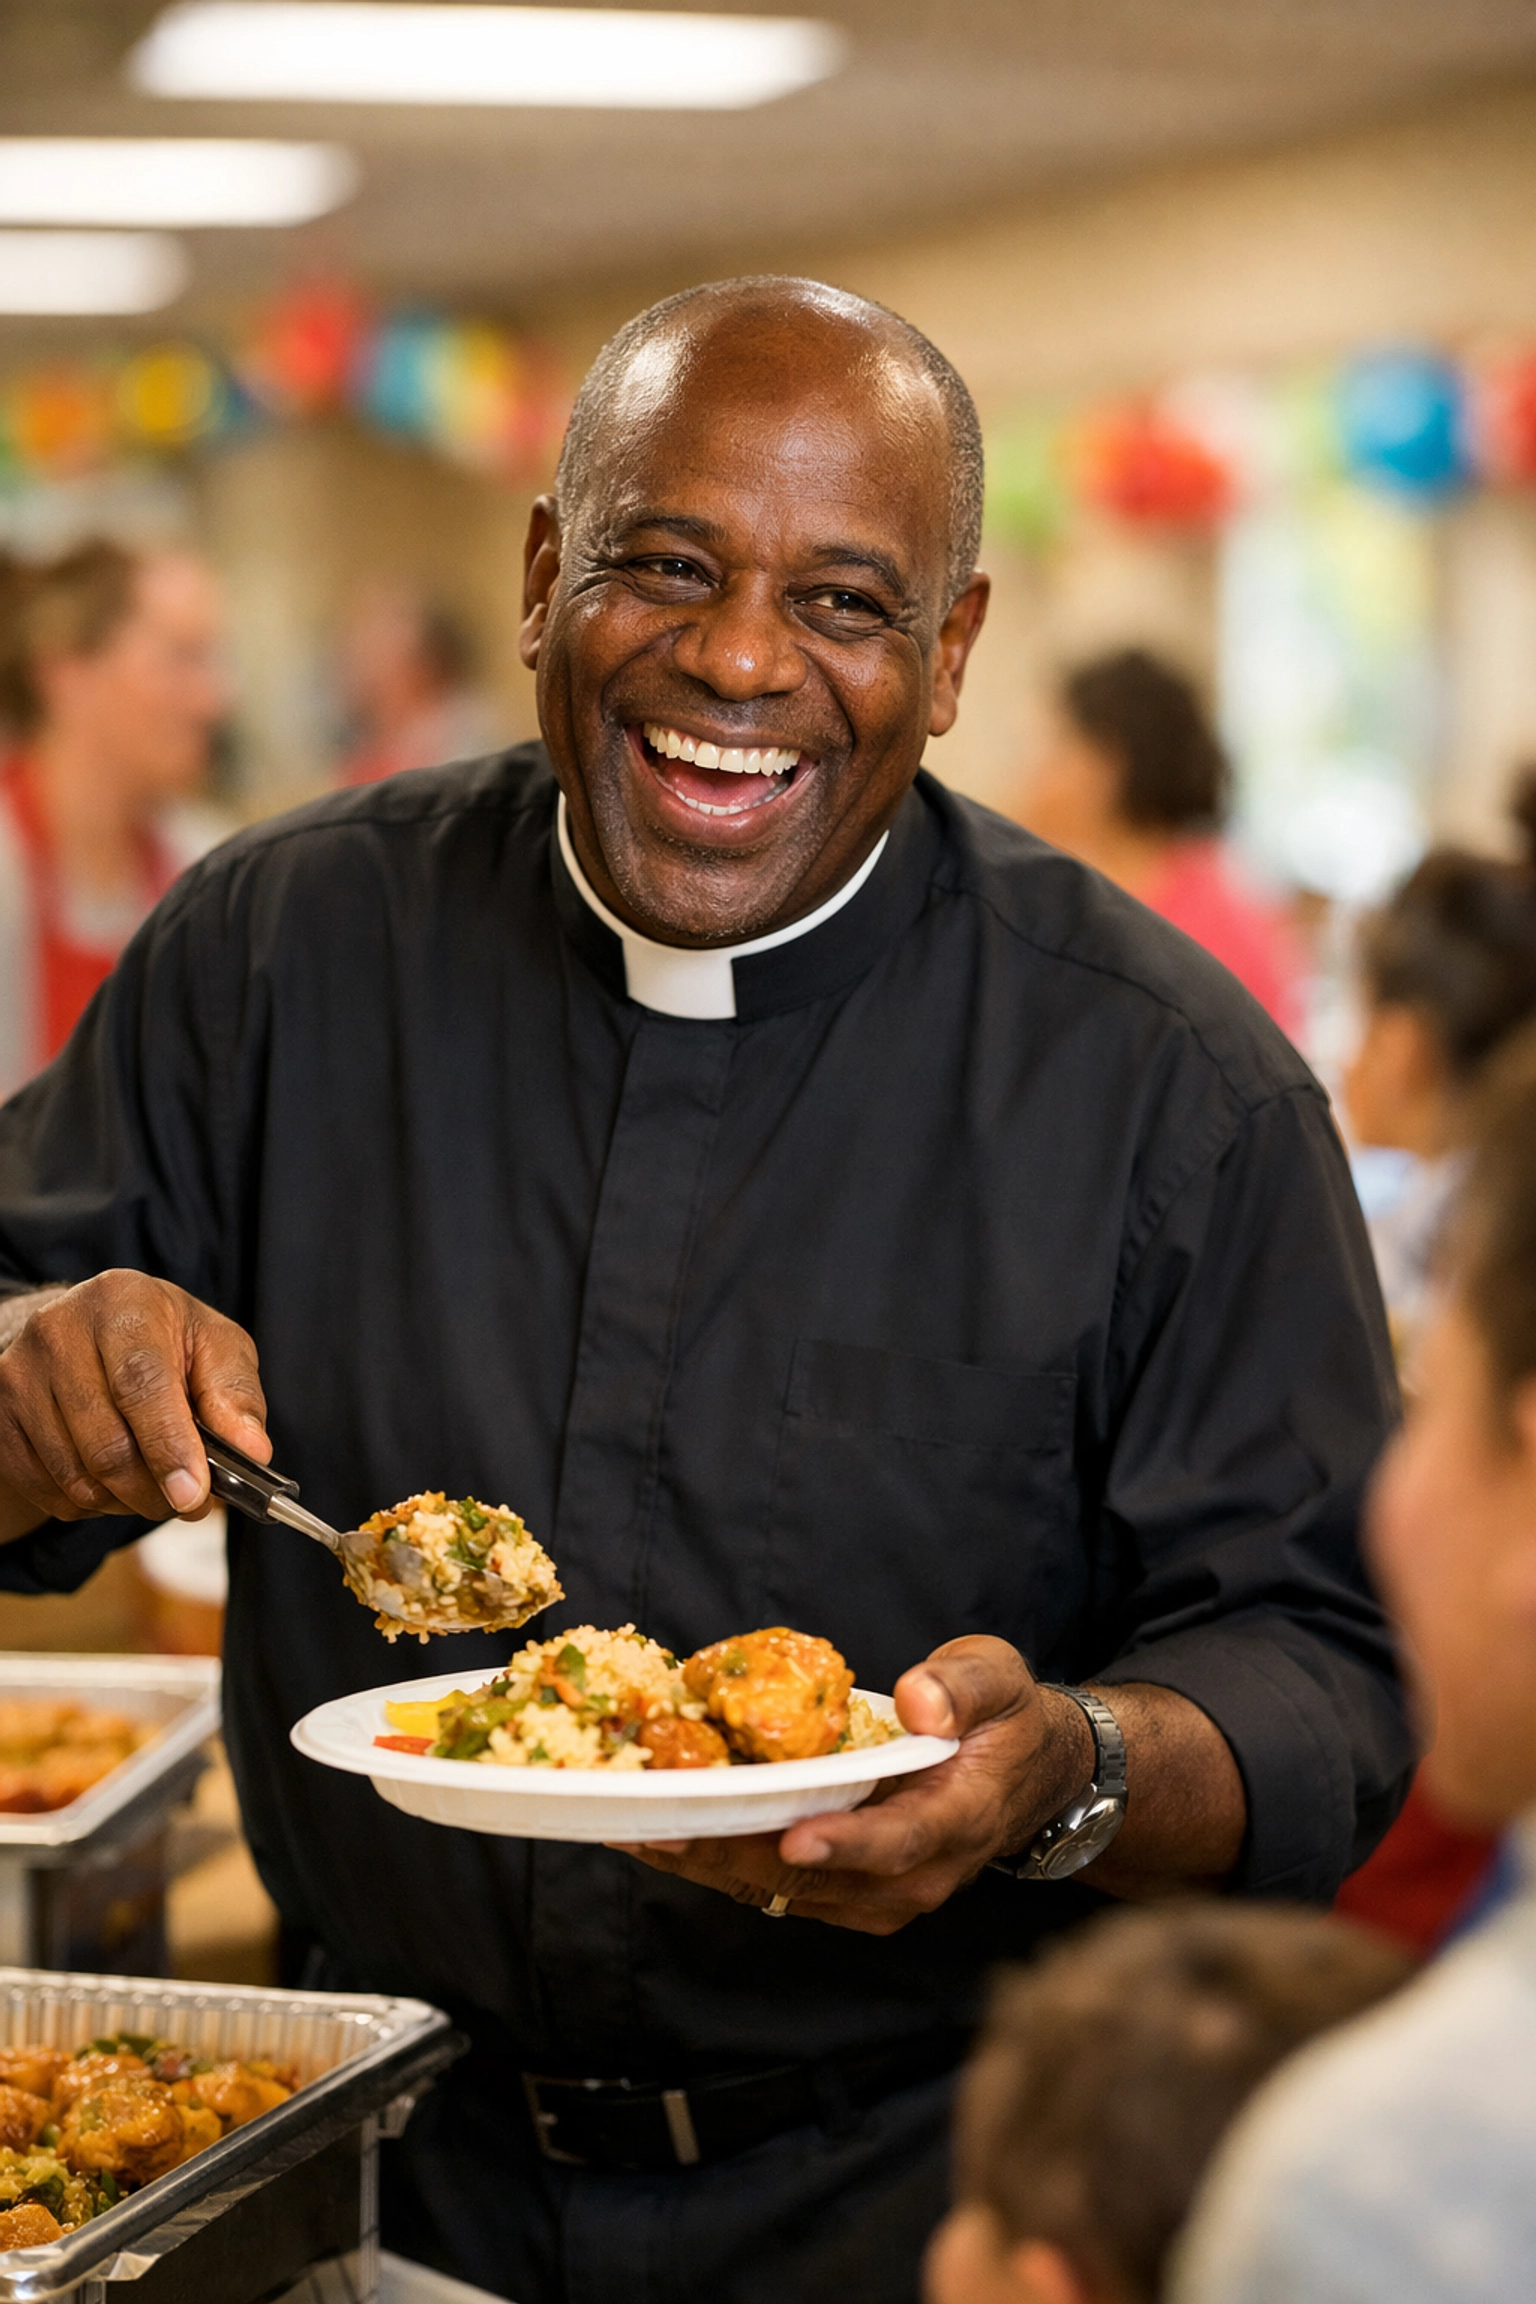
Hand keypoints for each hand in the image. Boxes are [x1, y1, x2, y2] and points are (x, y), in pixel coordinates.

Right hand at [0, 1272, 267, 1532]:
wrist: (86, 1329)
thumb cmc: (163, 1338)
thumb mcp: (214, 1345)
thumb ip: (236, 1396)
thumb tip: (252, 1453)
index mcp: (122, 1302)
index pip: (141, 1382)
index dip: (168, 1444)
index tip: (192, 1493)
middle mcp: (59, 1331)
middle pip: (106, 1442)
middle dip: (155, 1490)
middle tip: (190, 1503)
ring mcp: (19, 1374)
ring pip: (77, 1475)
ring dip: (126, 1501)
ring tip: (155, 1486)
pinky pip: (48, 1489)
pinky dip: (90, 1503)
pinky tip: (113, 1481)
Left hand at [612, 1636, 1094, 1935]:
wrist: (1025, 1775)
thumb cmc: (1004, 1718)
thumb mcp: (998, 1676)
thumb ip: (960, 1686)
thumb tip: (916, 1702)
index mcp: (959, 1819)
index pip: (900, 1842)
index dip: (845, 1843)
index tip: (791, 1838)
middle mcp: (916, 1874)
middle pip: (817, 1877)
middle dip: (735, 1851)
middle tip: (660, 1823)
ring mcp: (878, 1892)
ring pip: (782, 1890)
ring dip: (709, 1861)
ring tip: (636, 1828)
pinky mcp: (844, 1892)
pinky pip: (773, 1884)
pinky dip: (718, 1859)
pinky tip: (660, 1830)